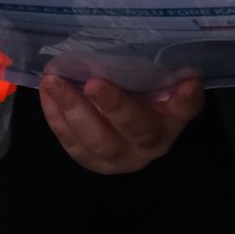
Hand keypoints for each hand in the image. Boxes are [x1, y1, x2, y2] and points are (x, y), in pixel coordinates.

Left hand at [38, 73, 203, 174]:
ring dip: (73, 109)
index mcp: (171, 120)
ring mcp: (119, 158)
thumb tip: (185, 74)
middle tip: (92, 82)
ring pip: (97, 141)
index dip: (184, 99)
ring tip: (54, 81)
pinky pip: (72, 144)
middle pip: (133, 128)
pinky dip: (56, 118)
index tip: (187, 83)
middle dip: (112, 105)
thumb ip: (166, 75)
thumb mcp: (159, 80)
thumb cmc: (144, 91)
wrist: (126, 120)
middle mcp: (149, 145)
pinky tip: (47, 93)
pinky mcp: (92, 161)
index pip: (183, 110)